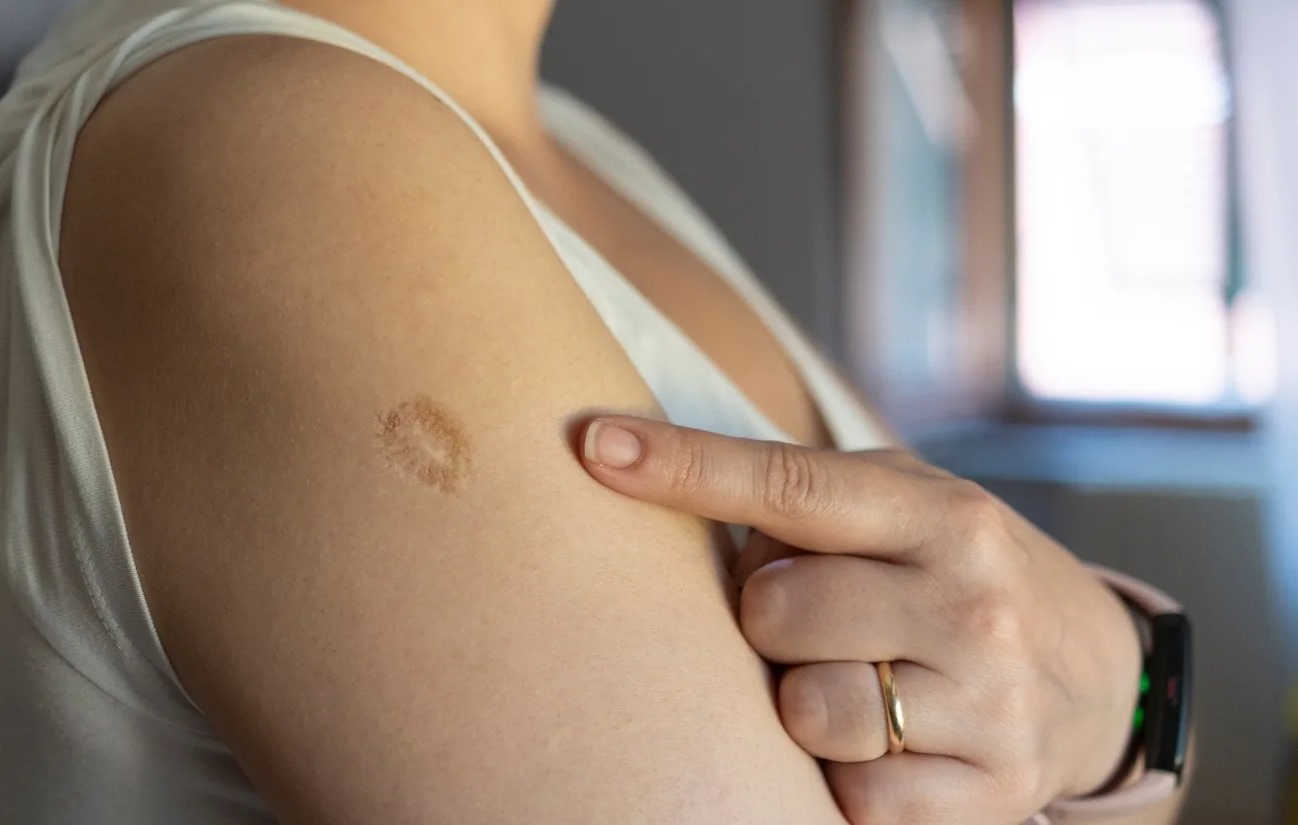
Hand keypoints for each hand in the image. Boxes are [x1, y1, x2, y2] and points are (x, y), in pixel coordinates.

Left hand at [579, 417, 1142, 824]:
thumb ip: (812, 502)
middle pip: (774, 609)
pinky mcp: (991, 794)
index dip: (683, 465)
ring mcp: (989, 703)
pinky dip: (846, 773)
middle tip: (819, 619)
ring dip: (802, 700)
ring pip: (806, 712)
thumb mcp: (912, 507)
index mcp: (941, 515)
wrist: (1102, 673)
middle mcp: (970, 601)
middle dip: (768, 617)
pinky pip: (852, 795)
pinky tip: (889, 742)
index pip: (789, 481)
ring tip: (857, 680)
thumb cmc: (965, 573)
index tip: (596, 446)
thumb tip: (678, 498)